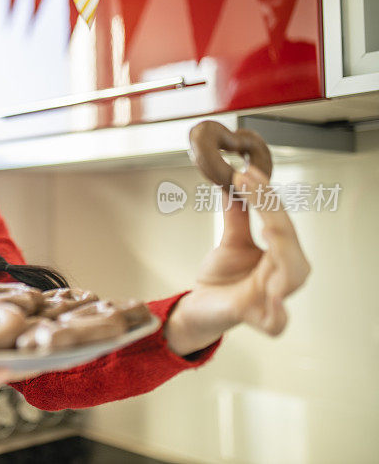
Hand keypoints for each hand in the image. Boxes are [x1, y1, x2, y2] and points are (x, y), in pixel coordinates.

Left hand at [164, 166, 311, 355]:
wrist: (202, 306)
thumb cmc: (223, 278)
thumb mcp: (230, 240)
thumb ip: (238, 214)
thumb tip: (237, 179)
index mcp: (280, 254)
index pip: (279, 220)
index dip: (265, 195)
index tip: (247, 173)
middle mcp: (282, 274)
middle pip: (289, 242)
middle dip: (272, 213)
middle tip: (251, 188)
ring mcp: (271, 298)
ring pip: (293, 276)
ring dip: (282, 250)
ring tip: (268, 228)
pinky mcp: (257, 318)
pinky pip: (277, 322)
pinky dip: (279, 312)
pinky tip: (275, 296)